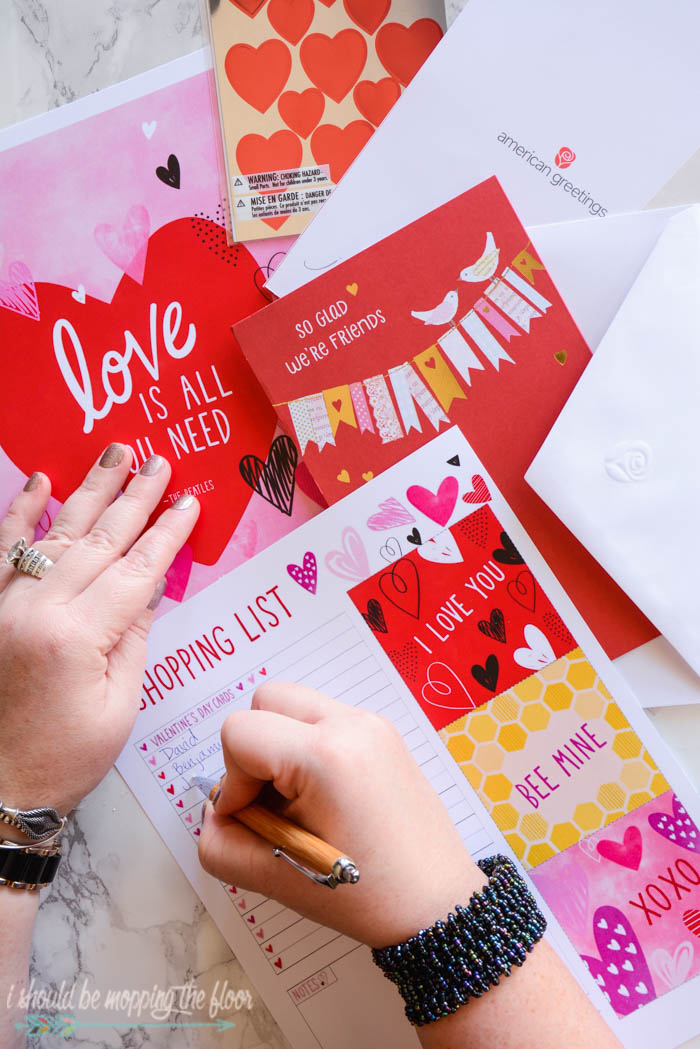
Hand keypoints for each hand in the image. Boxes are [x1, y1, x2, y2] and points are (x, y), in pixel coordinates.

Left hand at [0, 445, 198, 816]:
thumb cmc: (63, 758)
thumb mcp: (119, 706)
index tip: (189, 503)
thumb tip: (152, 586)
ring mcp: (3, 604)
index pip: (136, 571)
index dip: (167, 535)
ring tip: (116, 453)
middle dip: (135, 498)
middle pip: (98, 540)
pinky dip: (21, 512)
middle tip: (159, 462)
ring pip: (54, 533)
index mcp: (76, 637)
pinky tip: (40, 481)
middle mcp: (35, 610)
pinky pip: (3, 548)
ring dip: (89, 491)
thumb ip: (134, 638)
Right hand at [198, 684, 484, 948]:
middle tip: (272, 803)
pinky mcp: (383, 732)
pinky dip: (309, 747)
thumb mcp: (276, 878)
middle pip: (266, 699)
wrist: (438, 904)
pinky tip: (324, 796)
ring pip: (295, 705)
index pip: (240, 733)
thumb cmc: (363, 895)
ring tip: (298, 800)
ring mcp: (371, 723)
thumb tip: (213, 812)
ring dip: (281, 745)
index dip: (232, 781)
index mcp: (326, 755)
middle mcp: (351, 723)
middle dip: (254, 749)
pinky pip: (325, 719)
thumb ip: (221, 844)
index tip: (253, 820)